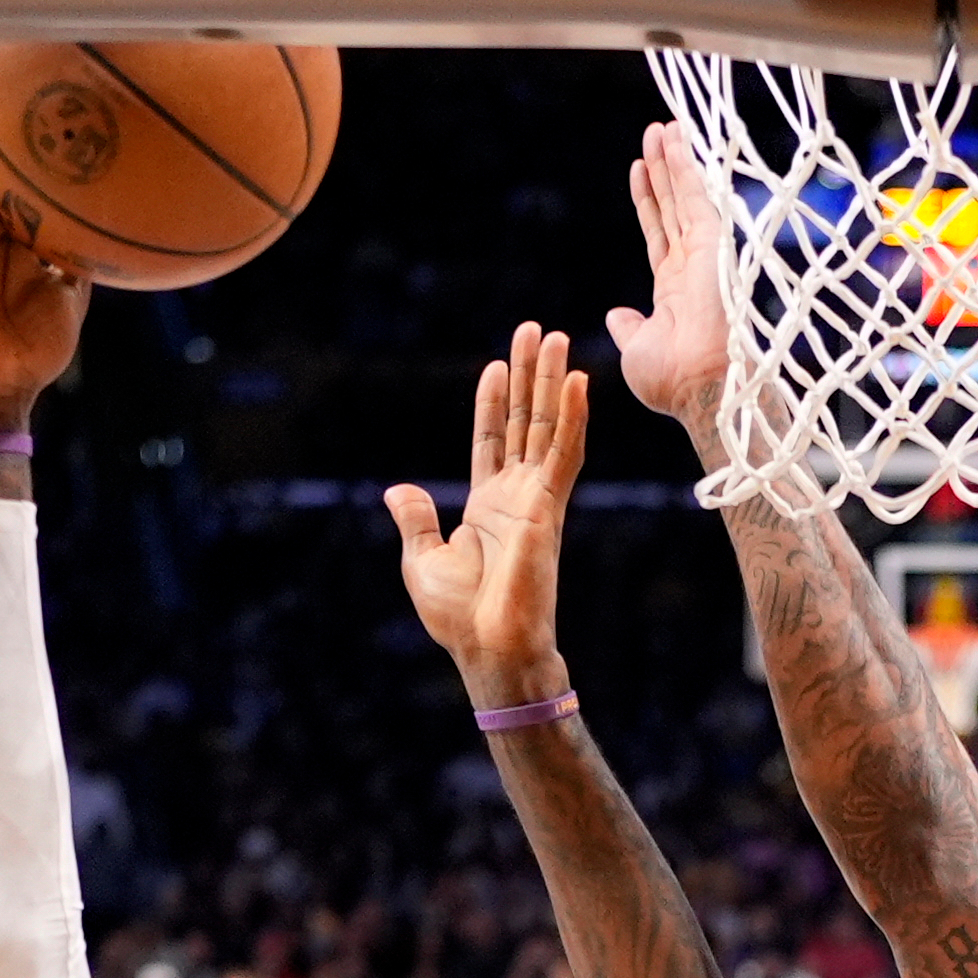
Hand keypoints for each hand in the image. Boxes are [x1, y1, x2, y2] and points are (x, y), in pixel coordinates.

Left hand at [385, 321, 584, 709]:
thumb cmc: (460, 618)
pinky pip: (565, 453)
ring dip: (553, 381)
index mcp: (487, 508)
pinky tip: (578, 380)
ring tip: (556, 337)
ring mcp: (536, 499)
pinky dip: (573, 415)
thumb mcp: (421, 561)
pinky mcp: (549, 507)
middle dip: (529, 376)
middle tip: (536, 330)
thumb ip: (415, 521)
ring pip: (548, 426)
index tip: (496, 365)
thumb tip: (398, 490)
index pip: (493, 441)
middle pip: (525, 422)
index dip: (493, 403)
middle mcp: (516, 497)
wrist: (490, 647)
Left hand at [607, 121, 729, 446]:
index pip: (658, 235)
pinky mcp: (712, 245)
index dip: (648, 202)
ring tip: (662, 126)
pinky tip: (675, 140)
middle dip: (663, 171)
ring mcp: (703, 255)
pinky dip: (685, 168)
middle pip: (672, 208)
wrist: (700, 388)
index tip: (638, 170)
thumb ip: (630, 328)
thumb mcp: (637, 351)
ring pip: (684, 196)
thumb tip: (617, 315)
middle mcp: (691, 268)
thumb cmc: (672, 381)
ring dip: (673, 160)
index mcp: (674, 291)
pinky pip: (696, 197)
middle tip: (653, 133)